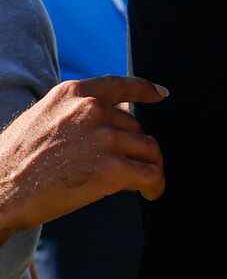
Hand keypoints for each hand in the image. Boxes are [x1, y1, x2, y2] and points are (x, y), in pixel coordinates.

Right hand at [0, 75, 165, 235]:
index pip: (119, 85)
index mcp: (72, 94)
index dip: (145, 90)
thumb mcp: (40, 119)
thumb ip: (73, 115)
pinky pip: (151, 174)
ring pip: (148, 149)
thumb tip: (104, 120)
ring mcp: (103, 138)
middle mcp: (91, 110)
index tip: (160, 95)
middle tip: (128, 167)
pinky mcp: (111, 168)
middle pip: (135, 126)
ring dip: (149, 166)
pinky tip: (151, 192)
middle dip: (134, 148)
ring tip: (144, 182)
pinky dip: (155, 184)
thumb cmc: (12, 162)